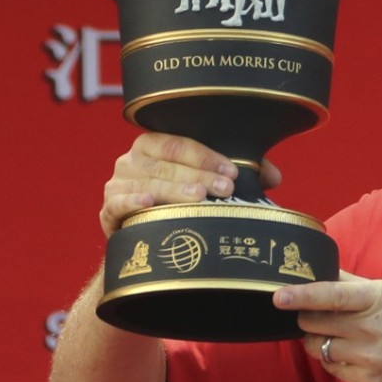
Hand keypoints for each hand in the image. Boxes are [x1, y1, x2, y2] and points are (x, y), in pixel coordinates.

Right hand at [99, 133, 282, 236]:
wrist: (144, 238)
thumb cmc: (180, 202)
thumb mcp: (207, 183)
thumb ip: (241, 174)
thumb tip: (274, 176)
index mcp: (154, 144)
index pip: (180, 144)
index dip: (207, 157)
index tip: (232, 172)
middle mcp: (131, 160)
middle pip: (167, 164)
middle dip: (199, 176)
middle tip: (224, 187)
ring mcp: (117, 184)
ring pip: (147, 183)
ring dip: (175, 190)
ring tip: (199, 198)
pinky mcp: (107, 211)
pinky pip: (117, 203)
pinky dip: (131, 202)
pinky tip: (148, 203)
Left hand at [274, 272, 381, 381]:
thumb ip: (356, 285)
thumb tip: (325, 272)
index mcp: (379, 299)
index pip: (330, 295)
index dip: (300, 295)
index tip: (277, 296)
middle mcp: (371, 329)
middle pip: (315, 323)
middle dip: (307, 317)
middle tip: (315, 313)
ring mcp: (369, 359)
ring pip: (318, 347)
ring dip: (319, 339)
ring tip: (339, 333)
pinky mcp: (369, 381)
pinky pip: (333, 368)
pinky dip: (334, 358)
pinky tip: (353, 352)